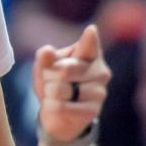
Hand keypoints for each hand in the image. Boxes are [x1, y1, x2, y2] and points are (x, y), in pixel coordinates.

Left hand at [34, 23, 109, 142]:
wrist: (56, 115)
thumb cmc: (53, 84)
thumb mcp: (44, 68)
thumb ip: (44, 57)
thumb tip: (47, 50)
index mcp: (90, 54)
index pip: (90, 44)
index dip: (89, 39)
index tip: (90, 30)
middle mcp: (101, 71)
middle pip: (64, 69)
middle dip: (49, 77)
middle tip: (53, 82)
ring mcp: (100, 92)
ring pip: (60, 89)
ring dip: (50, 93)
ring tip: (58, 95)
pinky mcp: (93, 111)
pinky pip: (61, 106)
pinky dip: (51, 106)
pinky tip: (59, 107)